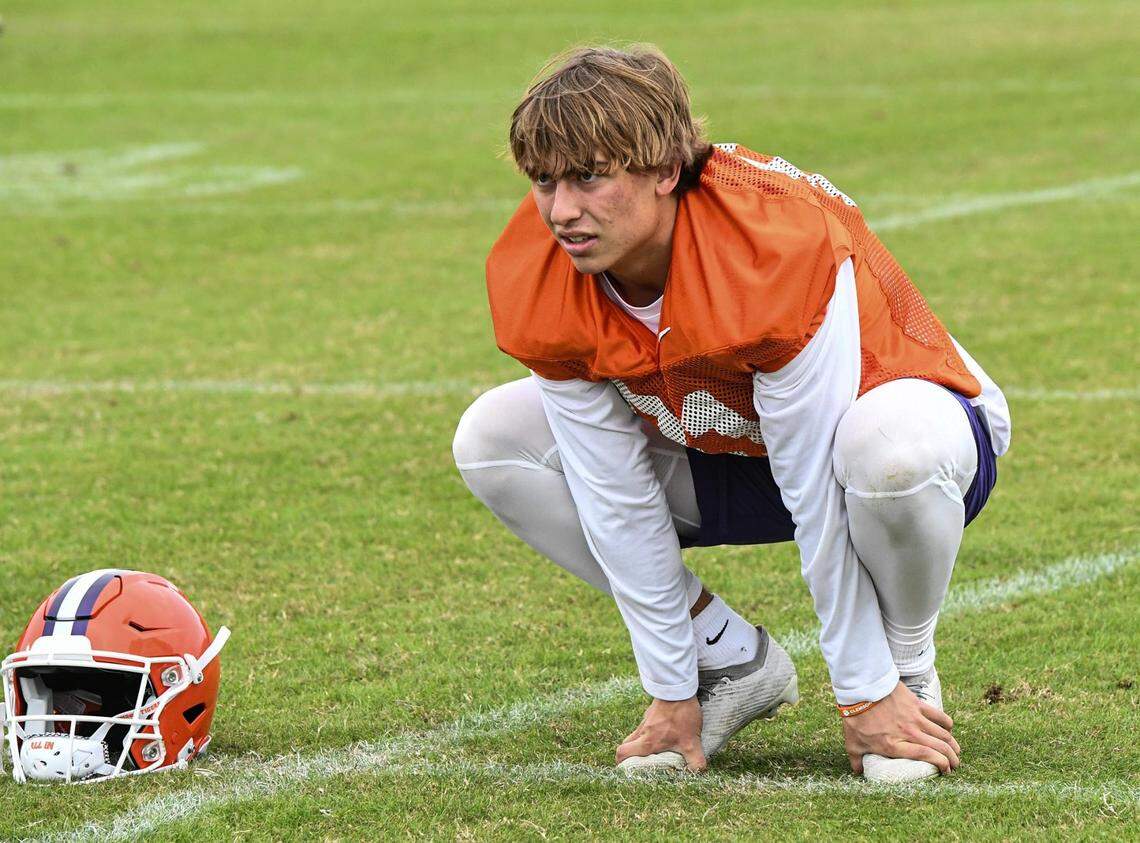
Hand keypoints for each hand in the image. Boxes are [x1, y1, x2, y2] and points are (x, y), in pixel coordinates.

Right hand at [615, 696, 706, 771]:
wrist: (680, 688)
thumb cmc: (681, 714)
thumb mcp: (692, 742)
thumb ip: (696, 761)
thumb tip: (698, 773)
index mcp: (647, 742)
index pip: (622, 753)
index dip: (621, 763)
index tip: (627, 770)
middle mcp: (643, 732)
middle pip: (627, 745)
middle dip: (630, 755)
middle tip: (642, 763)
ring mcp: (646, 720)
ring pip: (636, 735)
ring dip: (642, 744)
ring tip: (658, 751)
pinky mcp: (652, 712)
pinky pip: (646, 726)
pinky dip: (651, 732)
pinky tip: (667, 733)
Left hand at [842, 681, 960, 774]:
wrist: (860, 690)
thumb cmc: (856, 718)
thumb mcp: (853, 744)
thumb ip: (857, 761)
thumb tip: (858, 772)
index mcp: (895, 746)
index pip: (927, 757)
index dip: (941, 765)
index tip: (946, 771)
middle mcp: (909, 734)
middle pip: (940, 747)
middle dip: (952, 759)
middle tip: (955, 764)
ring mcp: (915, 718)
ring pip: (943, 734)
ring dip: (953, 744)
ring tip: (956, 751)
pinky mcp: (916, 704)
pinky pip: (939, 715)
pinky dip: (947, 723)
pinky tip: (949, 728)